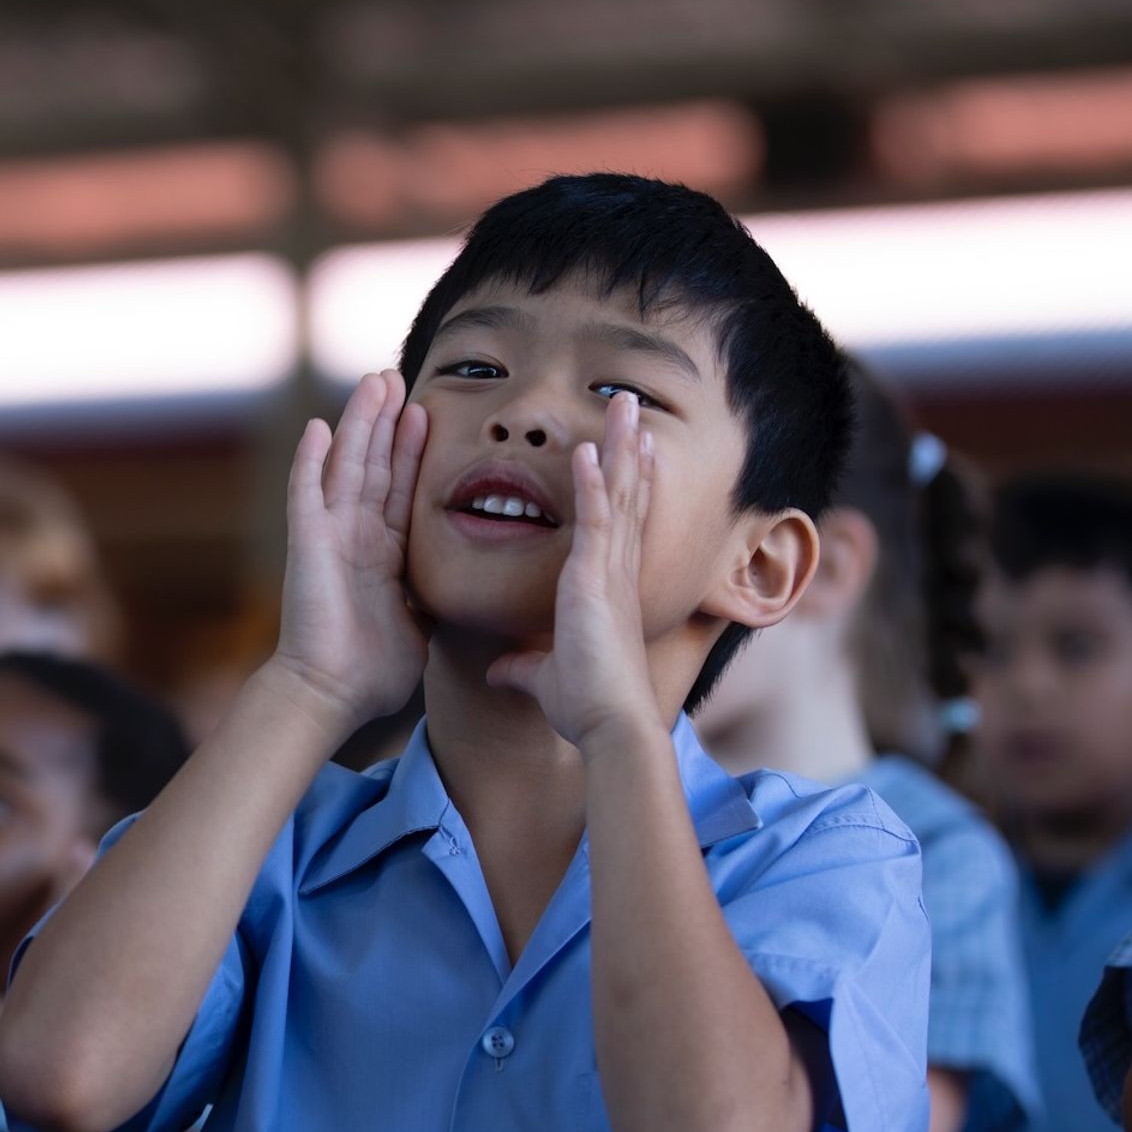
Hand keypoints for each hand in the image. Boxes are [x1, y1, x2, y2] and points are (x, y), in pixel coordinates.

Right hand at [268, 370, 429, 729]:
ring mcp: (328, 537)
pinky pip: (307, 493)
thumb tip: (453, 600)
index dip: (410, 451)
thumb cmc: (372, 675)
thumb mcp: (418, 629)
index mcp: (382, 555)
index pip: (399, 489)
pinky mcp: (306, 544)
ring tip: (372, 382)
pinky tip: (316, 426)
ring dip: (358, 424)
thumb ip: (429, 604)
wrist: (333, 695)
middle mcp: (354, 537)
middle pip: (372, 465)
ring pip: (344, 465)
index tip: (425, 413)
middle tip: (394, 376)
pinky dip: (310, 460)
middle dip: (384, 422)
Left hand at [488, 392, 663, 747]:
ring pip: (618, 495)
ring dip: (619, 447)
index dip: (624, 482)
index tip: (629, 447)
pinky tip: (587, 449)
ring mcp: (609, 572)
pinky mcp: (595, 580)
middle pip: (626, 495)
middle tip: (630, 406)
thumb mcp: (543, 677)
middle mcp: (615, 572)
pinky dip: (592, 483)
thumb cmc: (585, 706)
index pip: (618, 522)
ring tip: (622, 404)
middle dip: (628, 448)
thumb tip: (500, 670)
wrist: (607, 727)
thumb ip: (523, 666)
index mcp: (607, 588)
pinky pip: (594, 520)